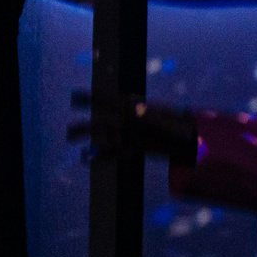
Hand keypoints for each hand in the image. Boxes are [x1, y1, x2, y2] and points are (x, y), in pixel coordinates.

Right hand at [68, 90, 199, 162]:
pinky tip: (85, 159)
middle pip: (101, 123)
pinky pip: (113, 152)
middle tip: (67, 130)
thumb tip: (134, 107)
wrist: (189, 139)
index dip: (91, 98)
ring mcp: (130, 134)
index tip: (74, 96)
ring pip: (104, 137)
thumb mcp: (164, 121)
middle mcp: (128, 121)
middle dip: (83, 125)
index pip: (108, 101)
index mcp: (135, 109)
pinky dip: (100, 156)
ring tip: (69, 139)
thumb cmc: (178, 127)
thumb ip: (148, 116)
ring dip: (87, 139)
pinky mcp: (134, 147)